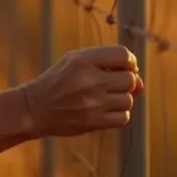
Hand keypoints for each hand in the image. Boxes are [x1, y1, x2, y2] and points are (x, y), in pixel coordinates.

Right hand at [19, 45, 141, 137]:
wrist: (35, 108)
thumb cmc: (59, 82)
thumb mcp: (75, 62)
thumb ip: (107, 64)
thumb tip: (141, 83)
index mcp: (83, 60)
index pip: (123, 55)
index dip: (129, 62)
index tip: (123, 67)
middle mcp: (89, 79)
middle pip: (130, 79)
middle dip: (126, 82)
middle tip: (112, 85)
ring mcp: (92, 102)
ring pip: (128, 100)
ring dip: (122, 99)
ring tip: (106, 99)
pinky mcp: (93, 121)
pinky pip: (123, 118)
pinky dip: (119, 114)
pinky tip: (106, 110)